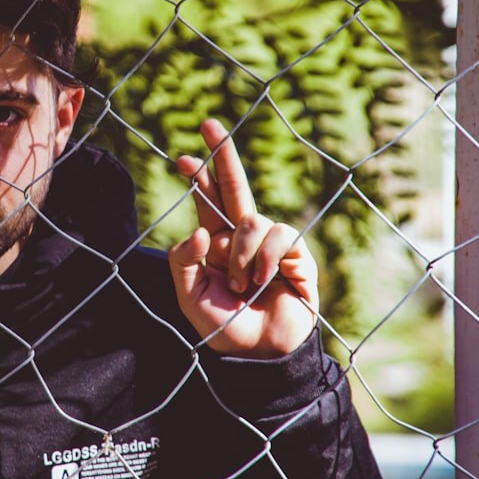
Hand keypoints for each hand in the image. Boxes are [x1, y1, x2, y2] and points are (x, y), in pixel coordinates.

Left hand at [168, 119, 317, 358]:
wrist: (258, 353)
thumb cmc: (222, 326)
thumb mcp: (188, 296)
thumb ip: (183, 262)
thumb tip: (200, 230)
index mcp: (216, 242)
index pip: (206, 200)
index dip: (198, 177)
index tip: (183, 158)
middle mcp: (242, 237)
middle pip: (234, 186)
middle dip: (222, 155)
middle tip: (210, 125)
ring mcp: (270, 243)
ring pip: (252, 219)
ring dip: (240, 253)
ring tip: (238, 284)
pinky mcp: (295, 254)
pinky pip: (278, 234)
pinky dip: (263, 257)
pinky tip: (260, 279)